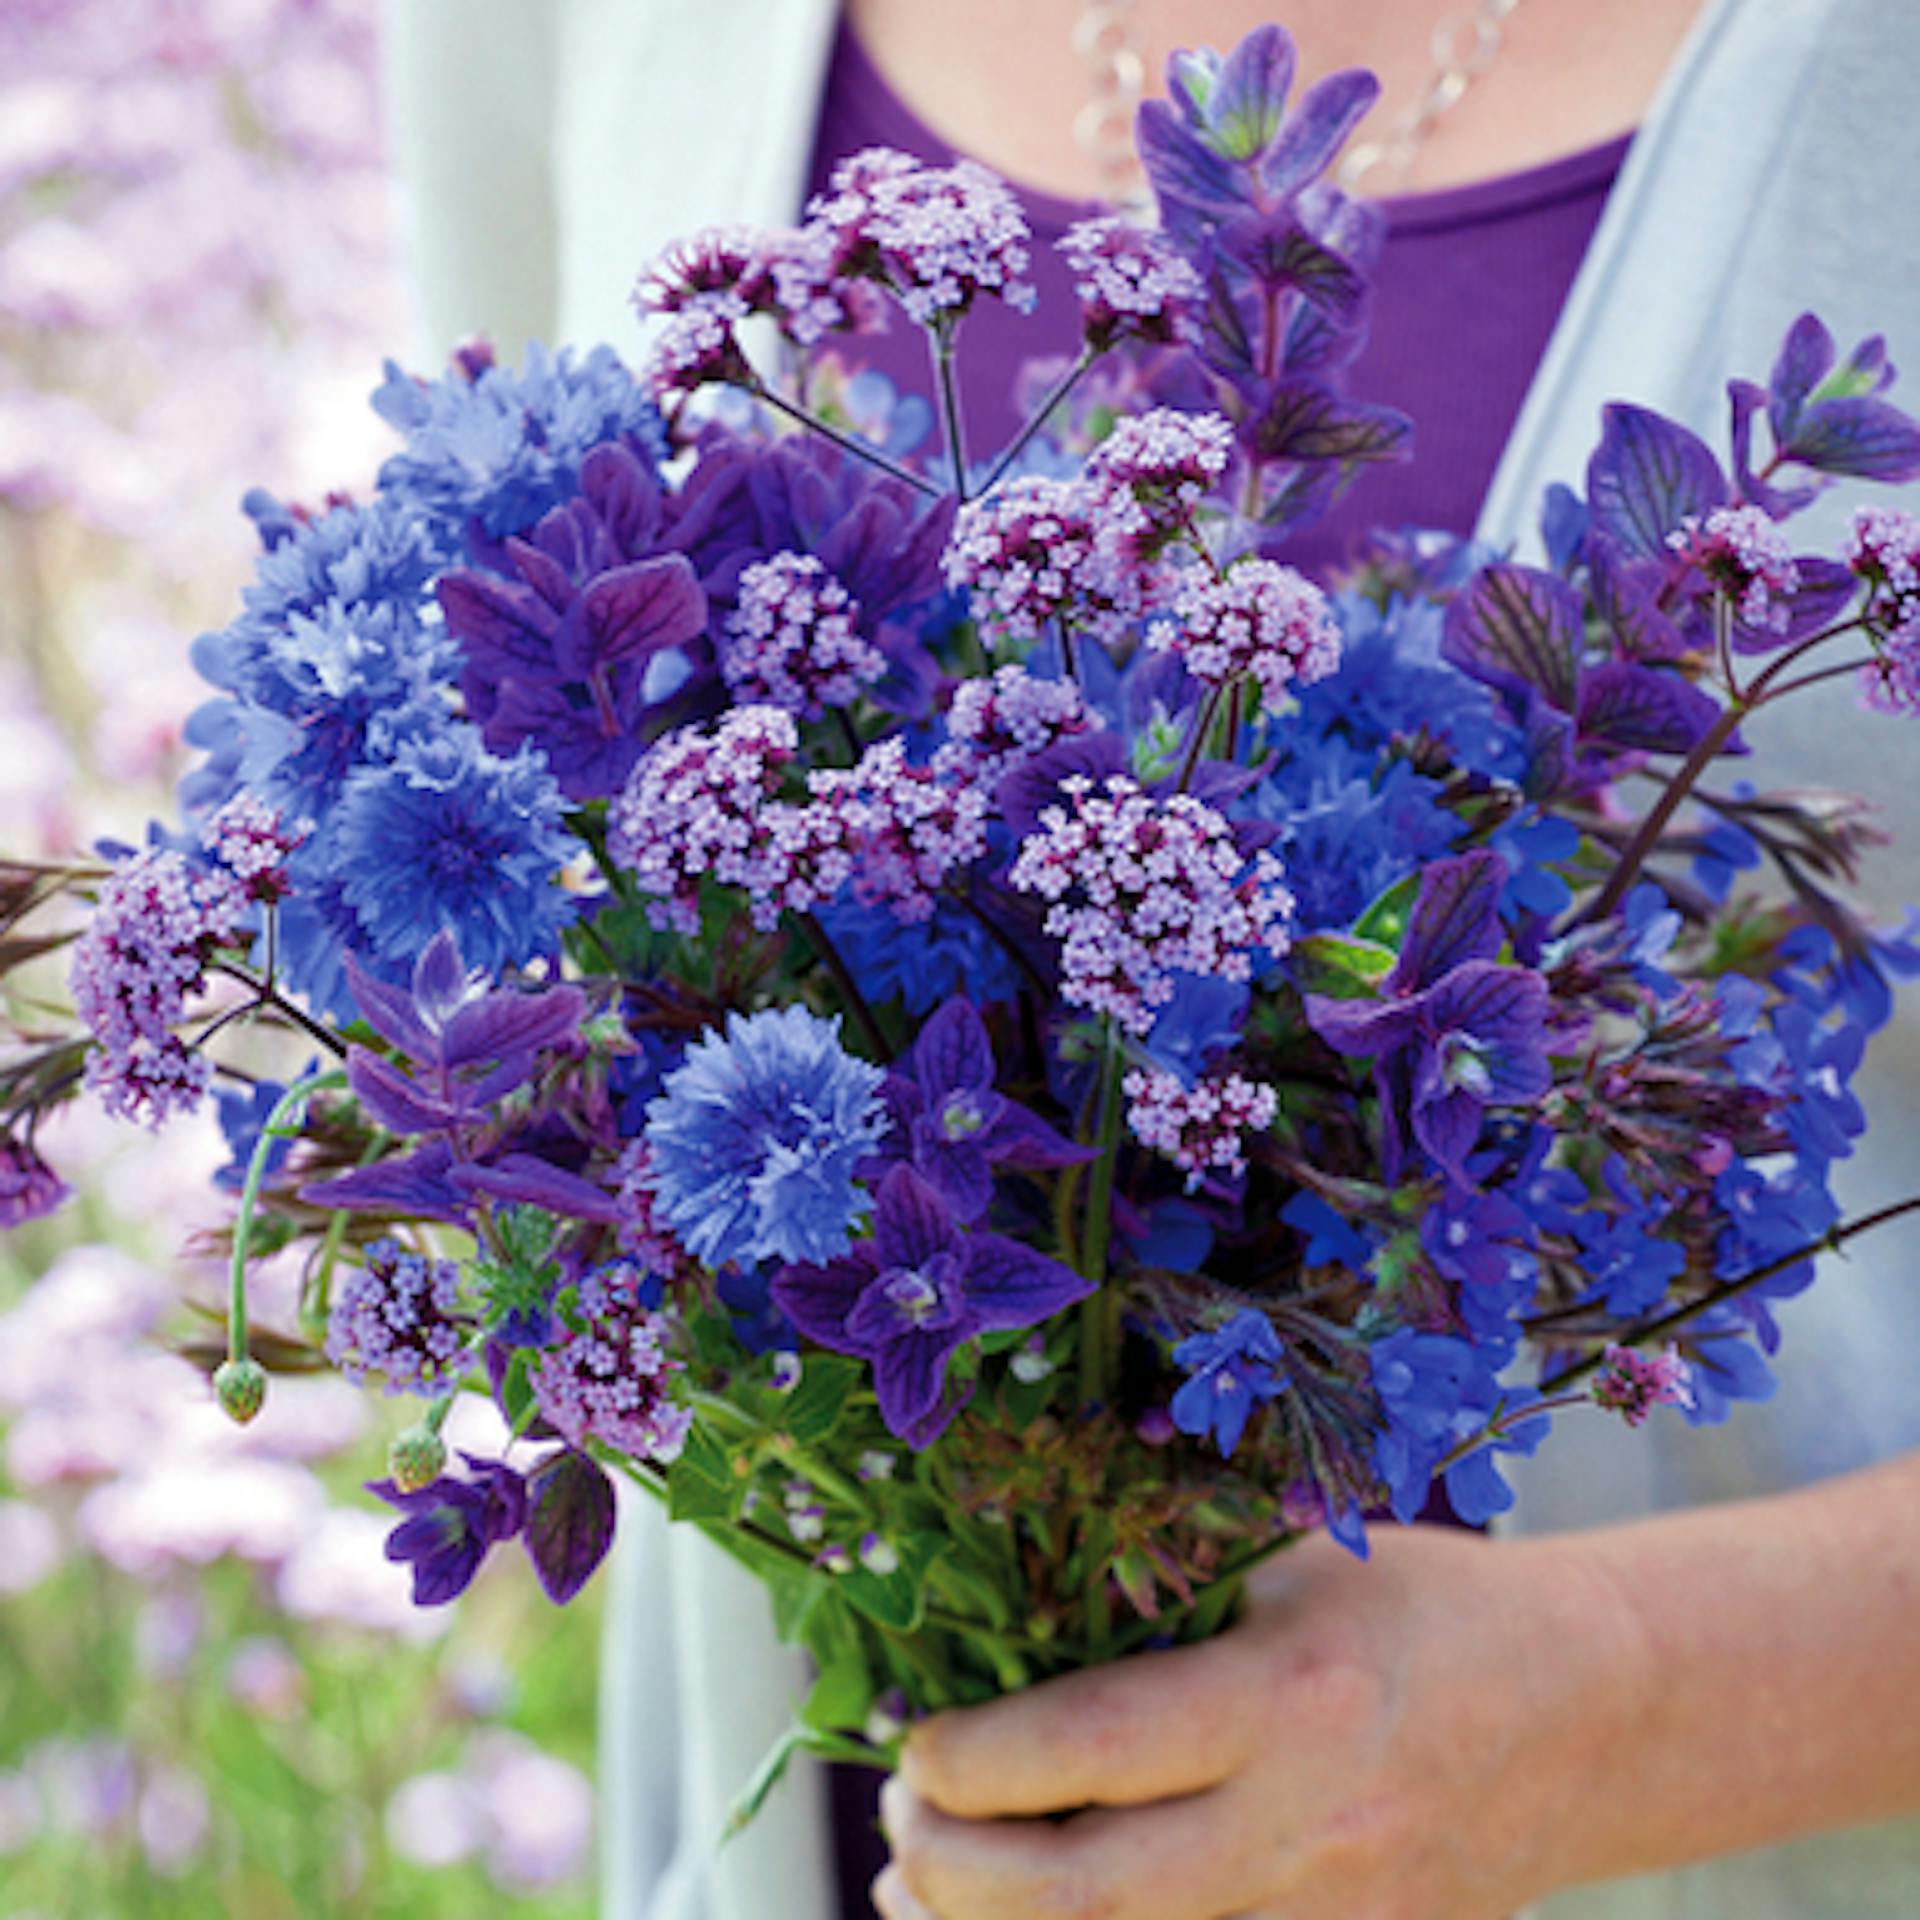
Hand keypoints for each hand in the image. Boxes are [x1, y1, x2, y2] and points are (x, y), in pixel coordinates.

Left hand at [873, 1522, 1643, 1918]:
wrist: (1594, 1711)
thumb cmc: (1429, 1605)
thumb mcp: (1300, 1560)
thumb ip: (1169, 1589)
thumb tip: (1006, 1620)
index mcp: (1293, 1699)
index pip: (1096, 1749)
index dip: (978, 1761)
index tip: (912, 1744)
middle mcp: (1310, 1831)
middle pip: (1092, 1897)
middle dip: (960, 1875)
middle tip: (895, 1823)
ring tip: (914, 1894)